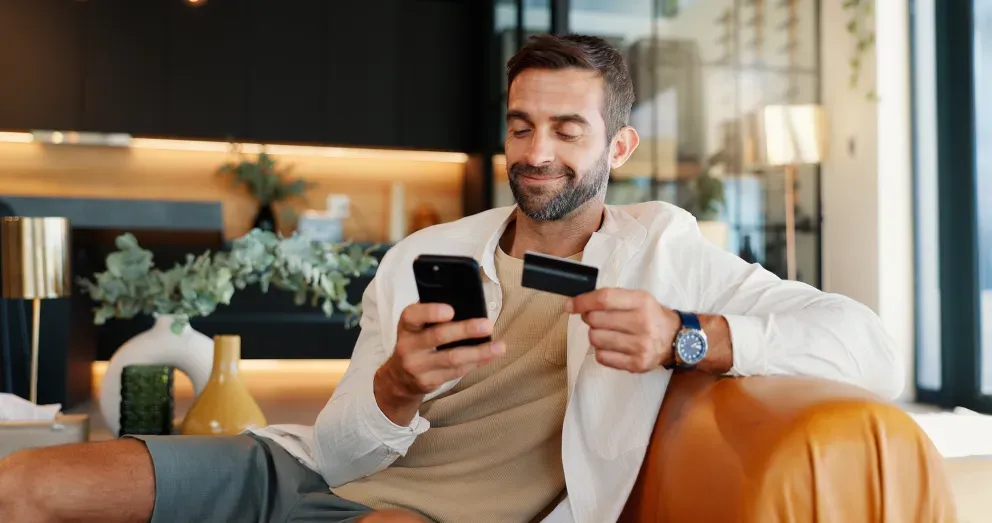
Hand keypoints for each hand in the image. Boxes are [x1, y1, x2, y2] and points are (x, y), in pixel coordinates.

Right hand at [374, 303, 504, 424]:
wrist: (398, 378)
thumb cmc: (416, 342)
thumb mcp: (416, 326)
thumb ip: (433, 315)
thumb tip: (467, 303)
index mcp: (407, 326)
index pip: (413, 315)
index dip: (431, 312)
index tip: (451, 310)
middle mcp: (408, 346)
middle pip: (438, 336)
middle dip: (465, 330)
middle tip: (487, 325)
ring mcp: (418, 367)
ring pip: (452, 359)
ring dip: (478, 352)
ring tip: (499, 346)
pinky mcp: (428, 382)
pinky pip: (456, 372)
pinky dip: (475, 363)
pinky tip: (489, 357)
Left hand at [567, 288, 679, 372]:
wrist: (676, 339)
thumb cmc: (651, 316)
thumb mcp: (638, 298)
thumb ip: (610, 298)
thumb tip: (576, 304)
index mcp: (641, 302)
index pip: (603, 299)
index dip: (582, 301)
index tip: (570, 305)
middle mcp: (642, 323)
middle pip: (595, 320)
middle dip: (590, 318)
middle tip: (599, 319)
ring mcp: (640, 346)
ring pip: (595, 339)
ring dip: (596, 335)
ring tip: (609, 333)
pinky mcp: (637, 364)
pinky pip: (602, 357)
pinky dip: (602, 351)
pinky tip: (613, 346)